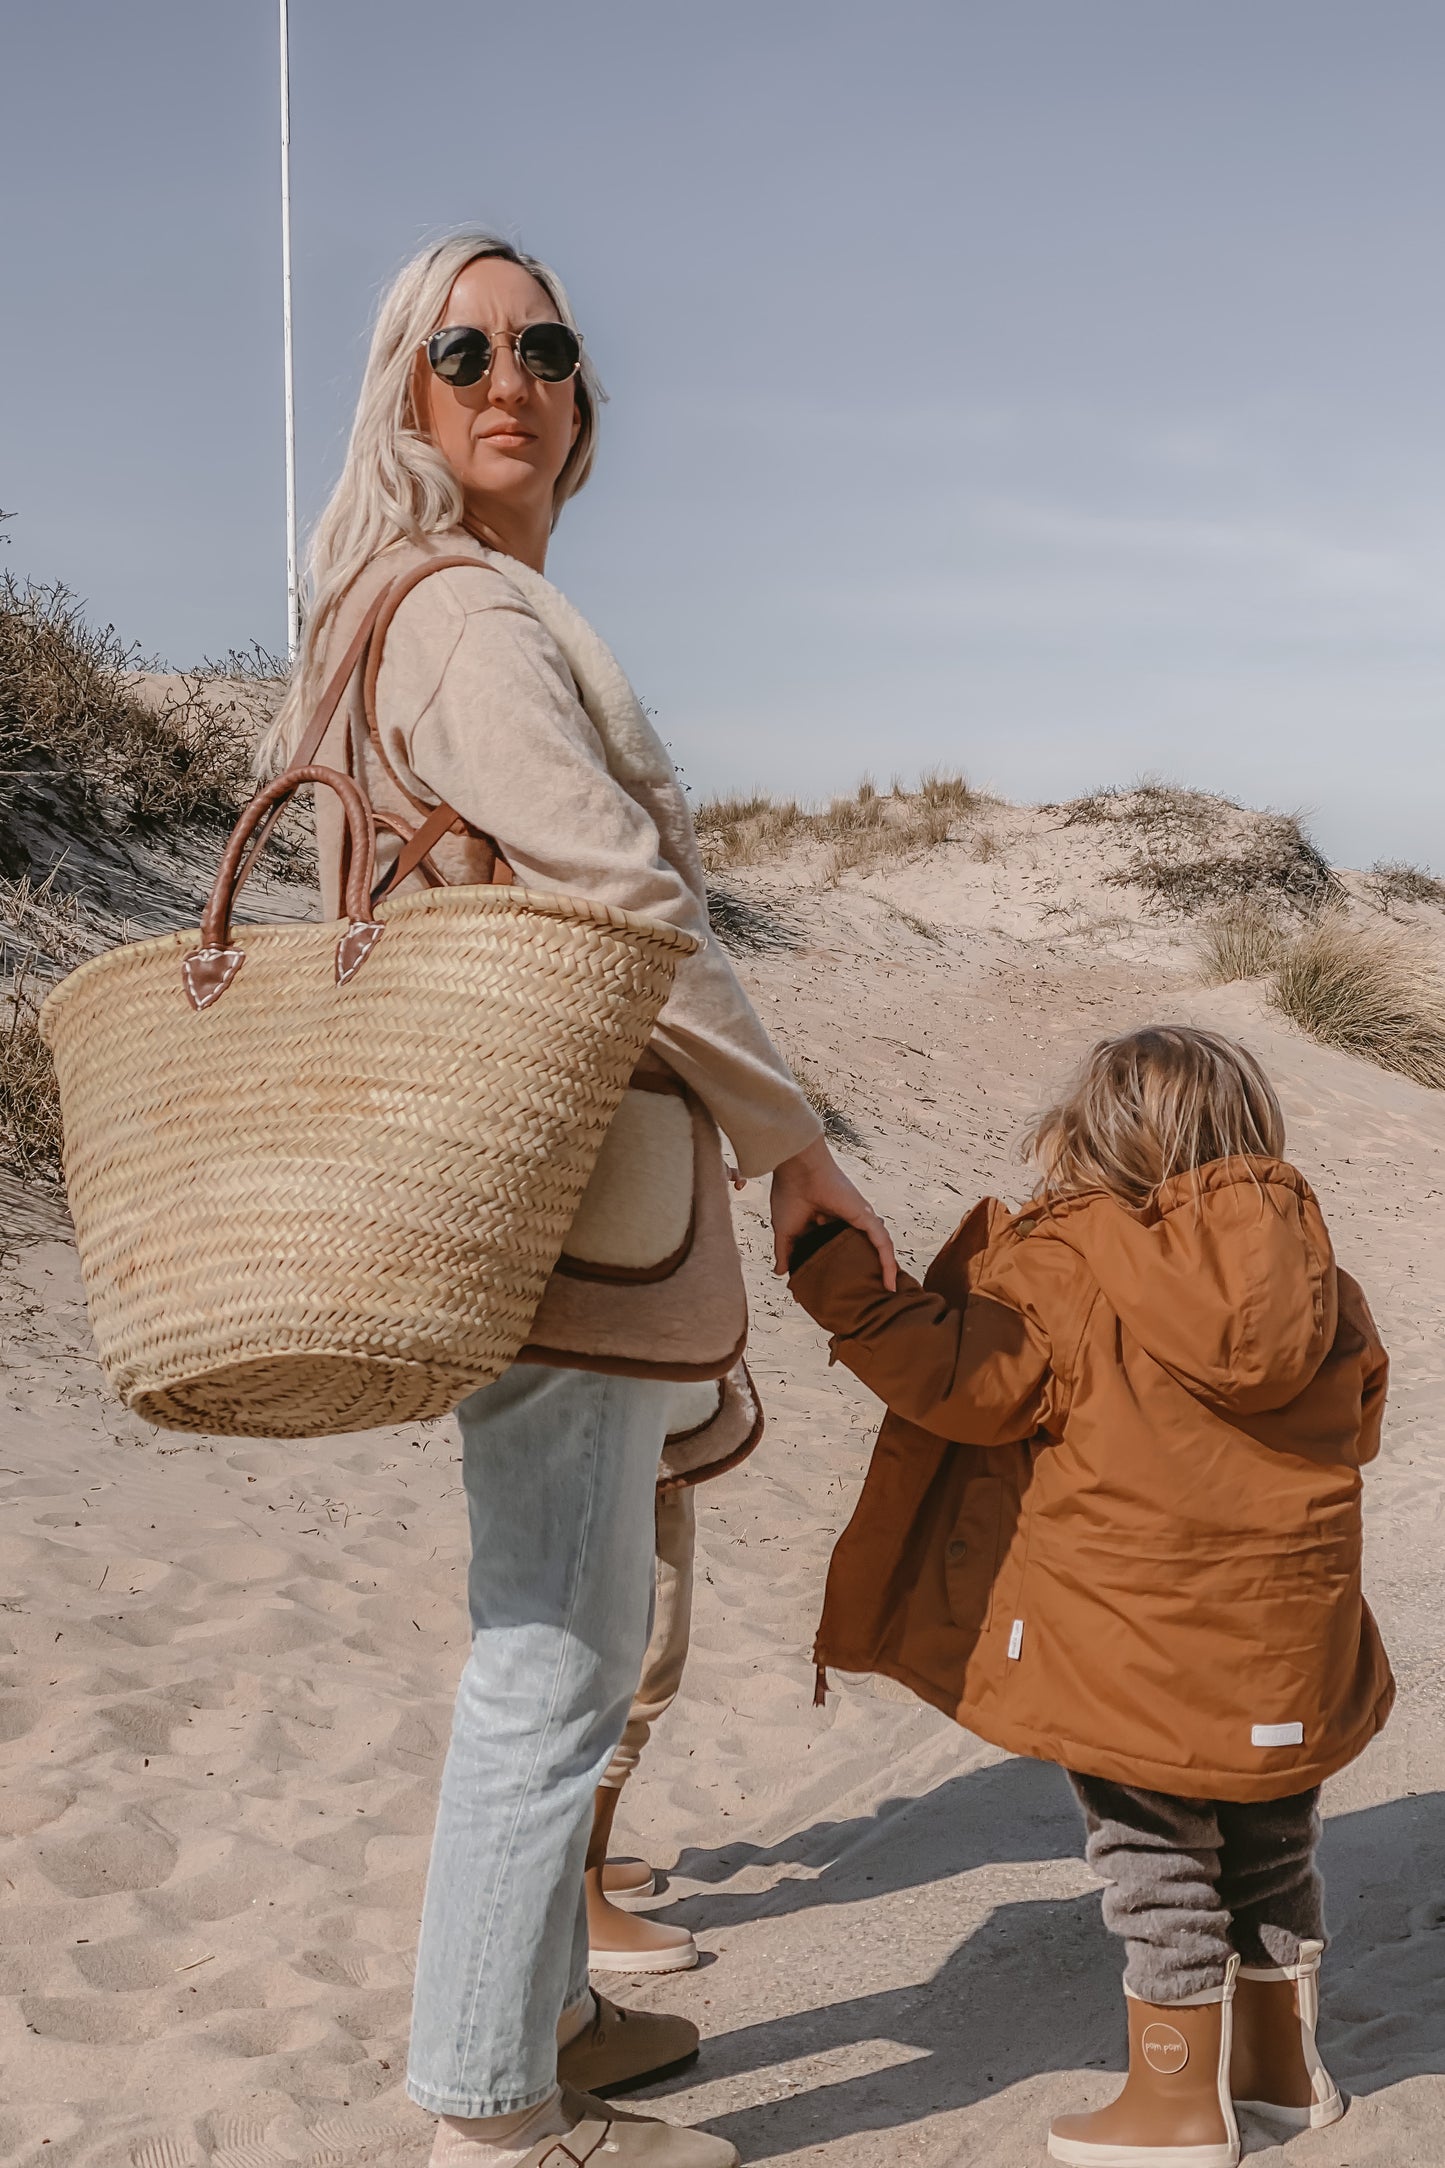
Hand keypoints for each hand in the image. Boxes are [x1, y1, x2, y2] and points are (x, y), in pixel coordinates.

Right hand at [769, 1137, 896, 1289]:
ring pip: (876, 1251)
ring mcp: (859, 1220)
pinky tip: (891, 1284)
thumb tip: (781, 1273)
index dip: (833, 1272)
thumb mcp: (786, 1232)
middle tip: (864, 1298)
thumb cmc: (789, 1194)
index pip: (834, 1252)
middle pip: (858, 1252)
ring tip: (886, 1294)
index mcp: (825, 1224)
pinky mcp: (867, 1218)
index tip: (829, 1294)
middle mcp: (845, 1222)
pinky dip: (888, 1265)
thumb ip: (786, 1253)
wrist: (797, 1171)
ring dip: (882, 1272)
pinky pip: (883, 1245)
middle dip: (862, 1274)